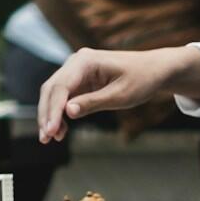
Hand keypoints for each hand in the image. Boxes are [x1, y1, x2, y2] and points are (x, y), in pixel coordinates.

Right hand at [37, 46, 199, 142]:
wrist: (154, 70)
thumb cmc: (141, 80)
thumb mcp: (120, 96)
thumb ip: (92, 103)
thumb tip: (67, 112)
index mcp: (85, 61)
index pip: (60, 87)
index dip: (53, 111)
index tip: (50, 131)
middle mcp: (76, 62)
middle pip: (51, 89)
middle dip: (46, 115)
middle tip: (45, 139)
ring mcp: (76, 70)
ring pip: (54, 94)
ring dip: (50, 115)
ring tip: (51, 138)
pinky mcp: (79, 80)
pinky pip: (63, 97)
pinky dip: (59, 113)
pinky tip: (61, 130)